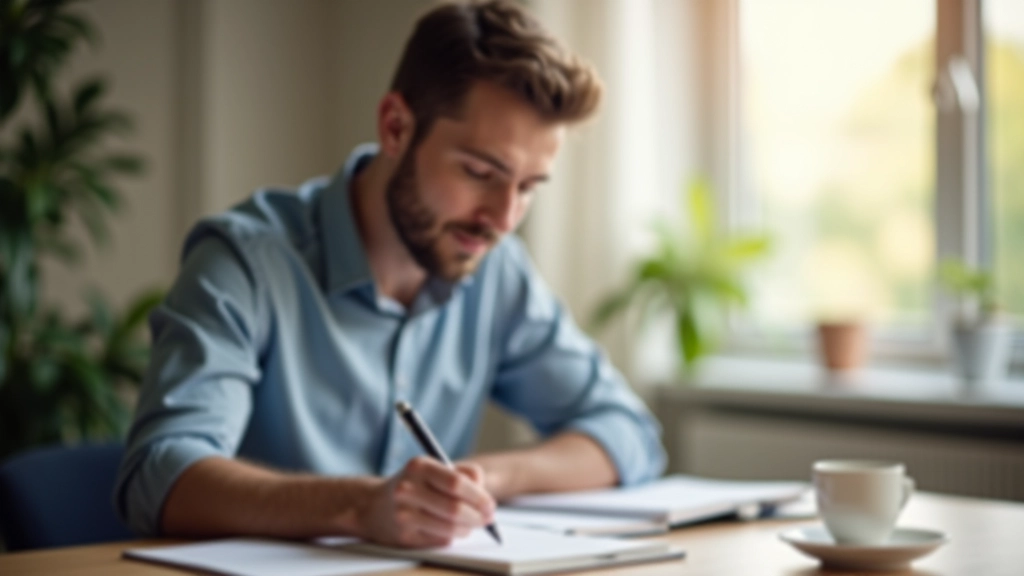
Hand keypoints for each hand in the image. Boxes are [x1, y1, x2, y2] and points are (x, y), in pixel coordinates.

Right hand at [360, 457, 494, 547]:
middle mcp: (407, 489)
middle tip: (487, 518)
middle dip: (477, 516)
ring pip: (450, 529)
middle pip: (455, 509)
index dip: (479, 496)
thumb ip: (464, 473)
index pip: (456, 483)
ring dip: (467, 529)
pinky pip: (441, 541)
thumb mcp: (434, 469)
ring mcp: (403, 515)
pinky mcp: (403, 537)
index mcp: (418, 466)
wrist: (373, 506)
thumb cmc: (414, 485)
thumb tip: (484, 495)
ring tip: (470, 524)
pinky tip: (450, 530)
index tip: (490, 505)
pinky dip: (452, 537)